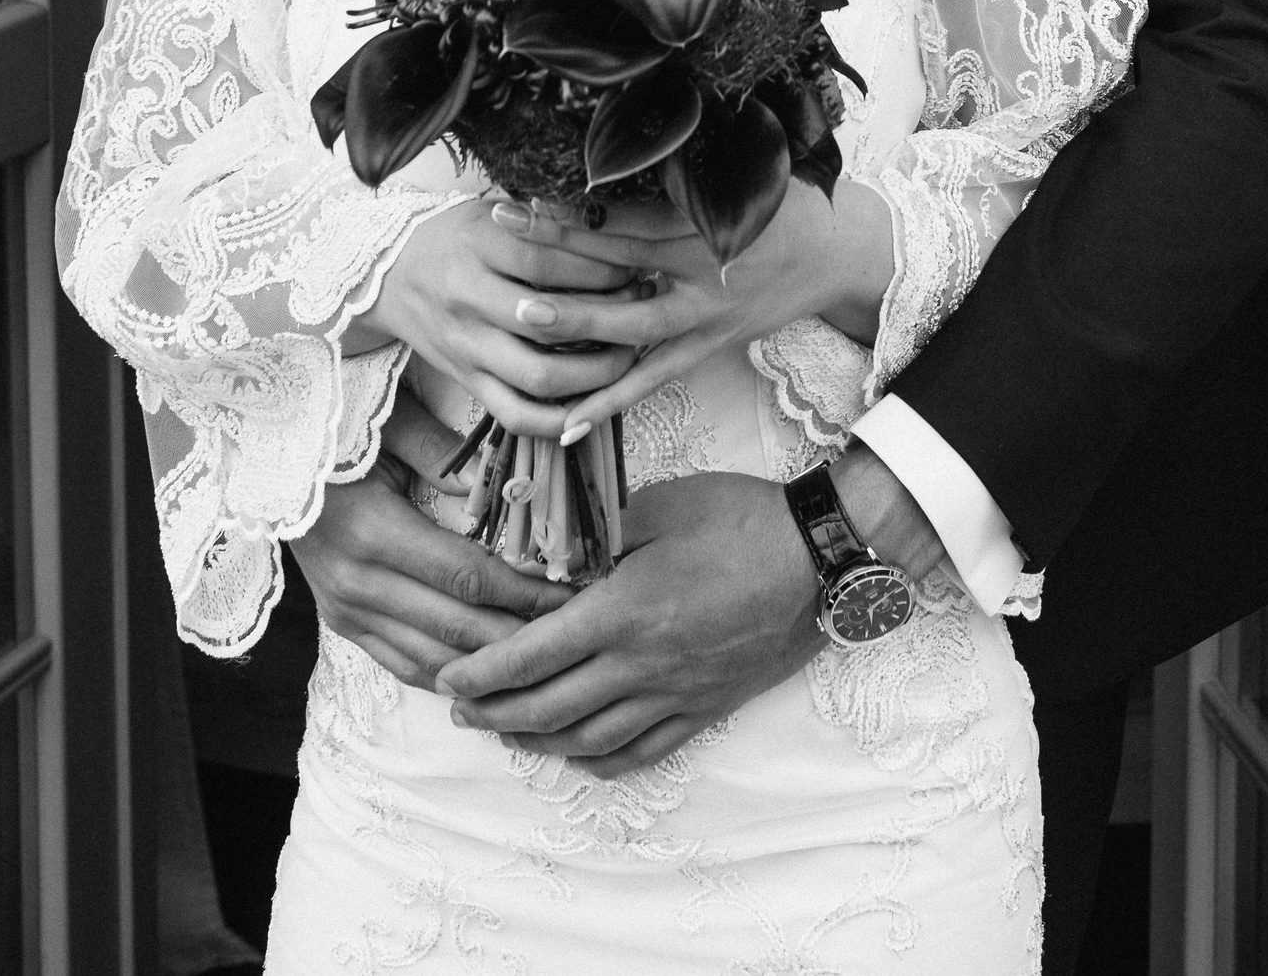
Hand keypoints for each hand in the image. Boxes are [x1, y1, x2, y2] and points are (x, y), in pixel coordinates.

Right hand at [289, 395, 569, 685]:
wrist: (263, 460)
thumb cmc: (334, 431)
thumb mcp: (388, 425)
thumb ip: (445, 454)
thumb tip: (508, 486)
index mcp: (374, 533)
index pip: (469, 580)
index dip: (525, 594)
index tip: (573, 595)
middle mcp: (358, 584)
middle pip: (458, 630)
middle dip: (523, 638)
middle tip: (577, 635)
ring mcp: (347, 610)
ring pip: (434, 659)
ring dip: (492, 667)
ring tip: (545, 662)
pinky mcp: (342, 622)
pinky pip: (404, 664)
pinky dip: (450, 674)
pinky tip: (490, 675)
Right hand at [356, 197, 649, 437]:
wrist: (387, 274)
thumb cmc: (453, 237)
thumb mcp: (489, 212)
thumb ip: (542, 222)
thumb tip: (611, 227)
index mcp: (476, 248)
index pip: (545, 263)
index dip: (597, 269)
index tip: (634, 268)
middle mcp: (469, 300)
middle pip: (549, 322)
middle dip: (608, 320)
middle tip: (643, 309)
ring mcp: (467, 347)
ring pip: (538, 376)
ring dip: (595, 374)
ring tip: (630, 355)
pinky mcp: (467, 382)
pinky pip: (515, 416)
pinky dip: (557, 420)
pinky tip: (592, 406)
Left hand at [435, 469, 821, 772]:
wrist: (819, 557)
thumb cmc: (740, 519)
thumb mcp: (659, 506)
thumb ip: (600, 533)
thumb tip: (553, 553)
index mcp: (622, 612)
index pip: (531, 657)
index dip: (482, 673)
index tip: (448, 679)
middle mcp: (641, 665)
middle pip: (548, 708)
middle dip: (494, 713)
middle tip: (460, 712)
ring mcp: (674, 695)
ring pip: (588, 739)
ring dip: (537, 741)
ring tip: (506, 732)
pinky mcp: (704, 709)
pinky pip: (641, 753)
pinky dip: (599, 761)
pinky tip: (578, 753)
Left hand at [499, 182, 897, 438]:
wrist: (836, 251)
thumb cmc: (783, 200)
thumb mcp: (740, 172)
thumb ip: (683, 167)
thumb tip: (625, 133)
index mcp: (704, 220)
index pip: (627, 214)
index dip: (574, 207)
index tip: (524, 196)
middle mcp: (701, 268)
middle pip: (618, 260)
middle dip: (555, 249)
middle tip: (500, 236)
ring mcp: (704, 315)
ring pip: (631, 325)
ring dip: (575, 324)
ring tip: (521, 320)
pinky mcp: (707, 346)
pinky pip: (654, 379)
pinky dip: (612, 402)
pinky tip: (567, 423)